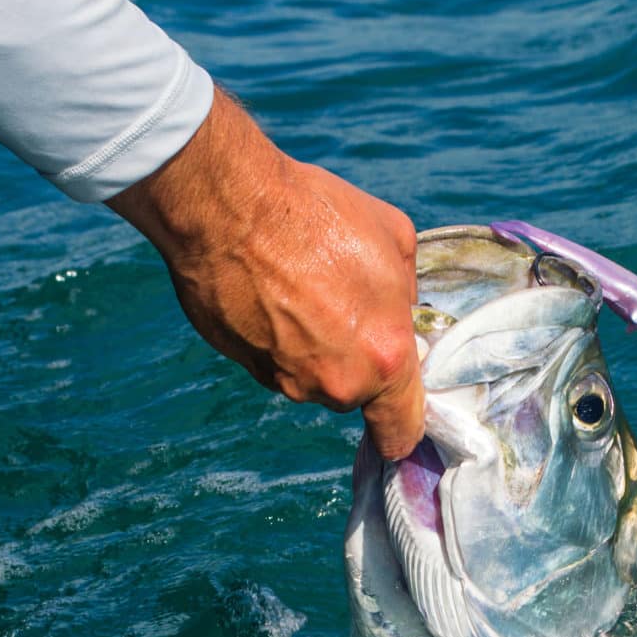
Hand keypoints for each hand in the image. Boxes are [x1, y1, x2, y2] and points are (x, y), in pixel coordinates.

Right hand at [106, 87, 423, 459]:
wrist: (229, 207)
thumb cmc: (317, 215)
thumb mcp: (395, 239)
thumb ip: (407, 293)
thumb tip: (400, 310)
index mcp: (384, 356)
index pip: (402, 429)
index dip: (404, 429)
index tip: (399, 423)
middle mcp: (336, 381)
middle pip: (355, 391)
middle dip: (356, 358)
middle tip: (343, 301)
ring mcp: (287, 379)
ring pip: (313, 376)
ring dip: (313, 344)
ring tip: (301, 285)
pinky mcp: (247, 367)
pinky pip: (275, 361)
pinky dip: (277, 336)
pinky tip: (270, 291)